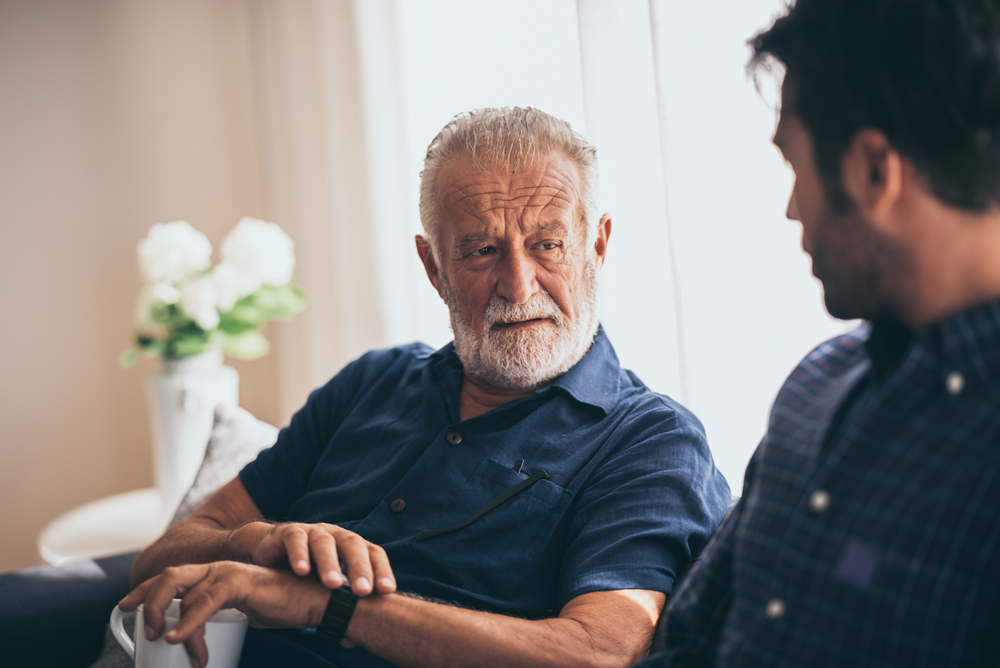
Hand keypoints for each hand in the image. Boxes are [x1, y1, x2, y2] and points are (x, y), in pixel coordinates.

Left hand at [119, 561, 329, 667]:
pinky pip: (205, 602)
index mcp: (216, 574)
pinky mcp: (240, 583)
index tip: (125, 606)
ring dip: (169, 619)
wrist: (313, 601)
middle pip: (170, 577)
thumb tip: (193, 641)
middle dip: (147, 600)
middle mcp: (218, 569)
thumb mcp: (240, 613)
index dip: (145, 590)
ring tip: (165, 641)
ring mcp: (228, 573)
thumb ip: (216, 619)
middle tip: (141, 625)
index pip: (172, 577)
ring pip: (182, 589)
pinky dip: (188, 622)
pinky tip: (178, 638)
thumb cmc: (281, 607)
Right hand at [248, 522, 395, 595]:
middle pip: (352, 545)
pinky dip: (299, 554)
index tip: (386, 591)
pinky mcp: (289, 533)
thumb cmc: (307, 572)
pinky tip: (301, 571)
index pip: (373, 553)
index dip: (381, 570)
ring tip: (333, 585)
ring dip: (330, 563)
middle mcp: (336, 536)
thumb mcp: (325, 586)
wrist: (272, 552)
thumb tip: (350, 641)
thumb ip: (337, 605)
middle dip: (360, 567)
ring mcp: (313, 532)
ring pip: (324, 543)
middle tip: (363, 591)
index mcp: (351, 547)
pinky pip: (295, 540)